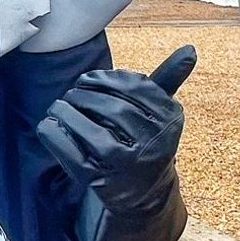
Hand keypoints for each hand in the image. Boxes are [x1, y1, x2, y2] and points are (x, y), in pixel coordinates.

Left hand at [36, 47, 196, 210]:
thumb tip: (190, 48)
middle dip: (84, 95)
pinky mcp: (98, 180)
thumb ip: (168, 79)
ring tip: (58, 106)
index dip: (106, 79)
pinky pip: (69, 152)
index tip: (89, 79)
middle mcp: (152, 143)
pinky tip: (49, 124)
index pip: (134, 87)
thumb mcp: (160, 112)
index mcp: (169, 120)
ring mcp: (125, 163)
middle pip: (111, 108)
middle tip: (71, 93)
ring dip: (65, 112)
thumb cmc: (145, 140)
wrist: (142, 191)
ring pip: (89, 129)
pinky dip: (53, 134)